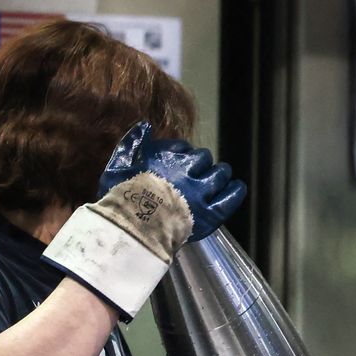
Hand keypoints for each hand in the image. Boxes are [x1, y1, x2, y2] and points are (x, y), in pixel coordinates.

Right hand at [42, 122, 247, 318]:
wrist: (132, 229)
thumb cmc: (120, 199)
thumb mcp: (117, 165)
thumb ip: (132, 143)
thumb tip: (145, 126)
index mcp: (165, 158)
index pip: (181, 147)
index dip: (181, 153)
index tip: (179, 160)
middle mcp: (186, 171)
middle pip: (203, 158)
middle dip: (201, 163)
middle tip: (199, 173)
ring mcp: (201, 192)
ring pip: (220, 174)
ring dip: (220, 174)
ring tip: (218, 178)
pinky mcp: (211, 213)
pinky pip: (231, 197)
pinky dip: (236, 191)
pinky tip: (237, 187)